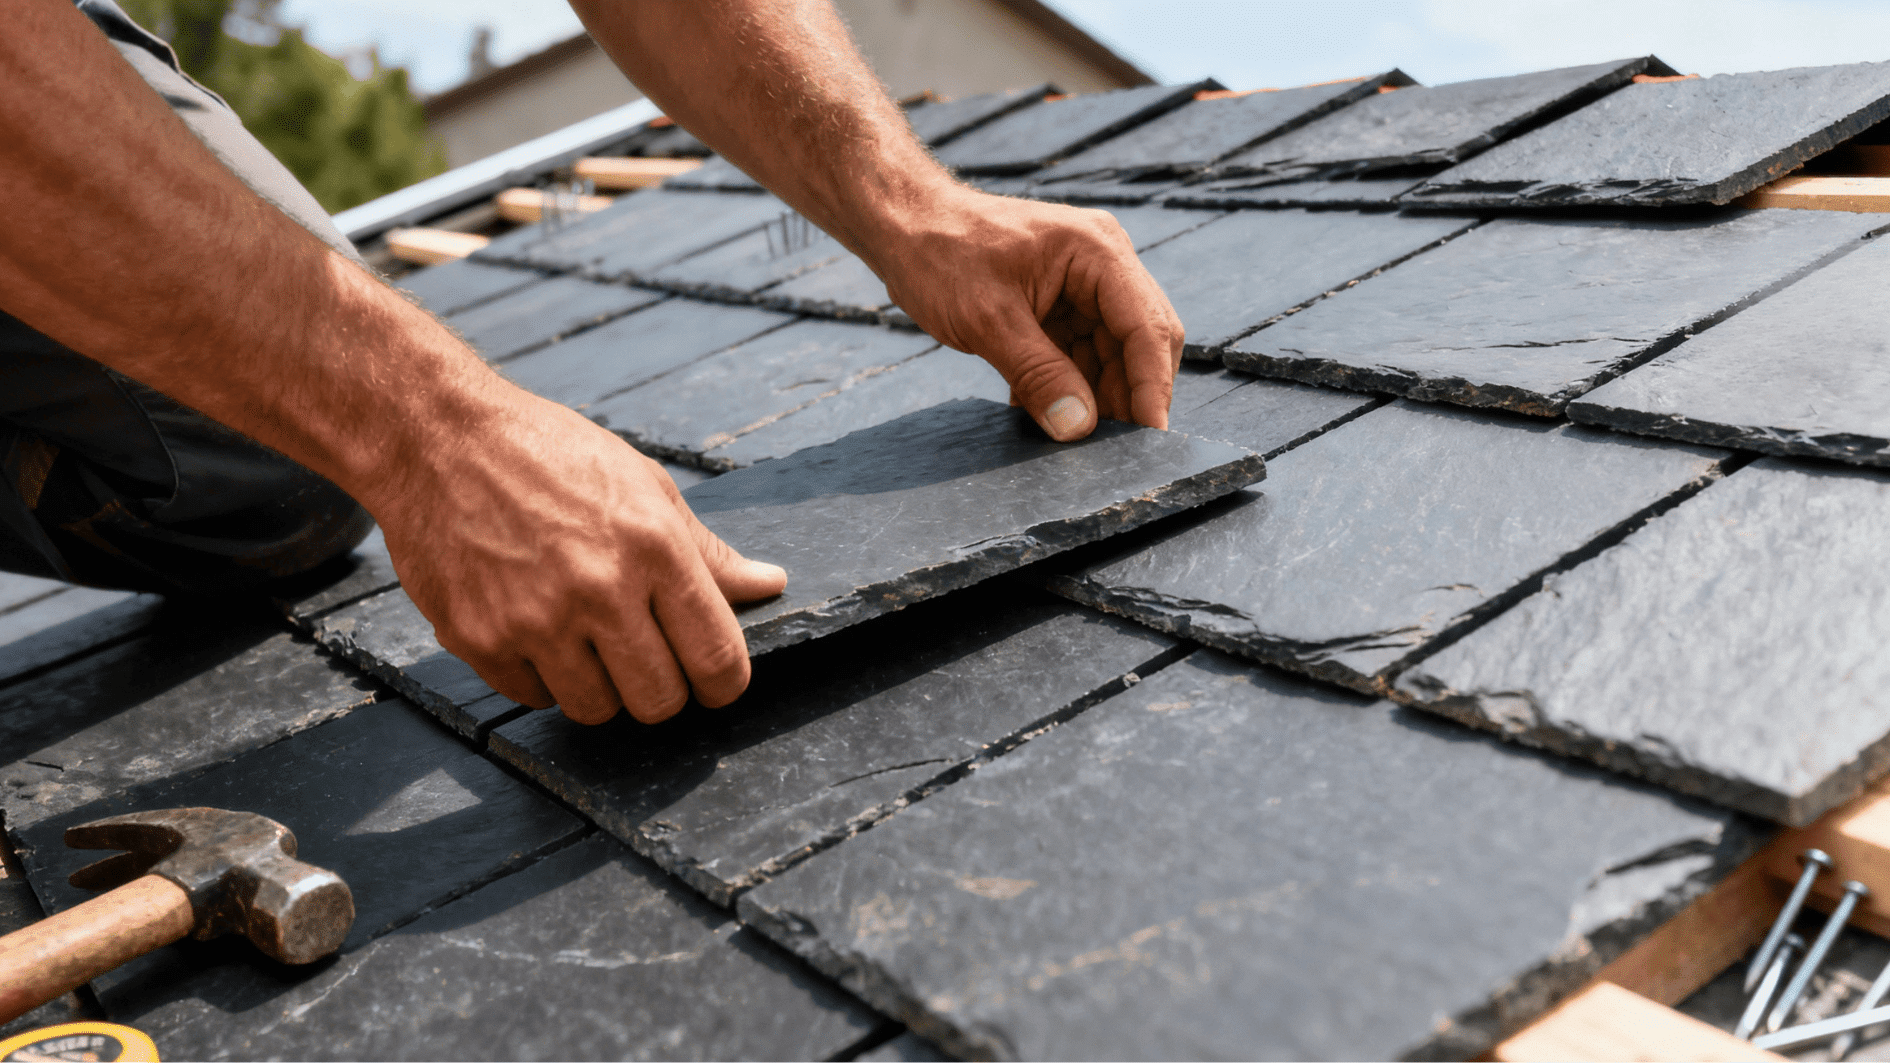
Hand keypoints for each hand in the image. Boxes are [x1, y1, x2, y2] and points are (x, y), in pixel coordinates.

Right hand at [373, 391, 786, 724]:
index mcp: (653, 548)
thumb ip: (707, 551)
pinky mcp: (480, 639)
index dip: (724, 684)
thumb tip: (767, 586)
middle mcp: (598, 590)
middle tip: (648, 661)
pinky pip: (534, 697)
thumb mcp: (645, 485)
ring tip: (588, 640)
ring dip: (602, 688)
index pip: (717, 659)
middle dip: (664, 691)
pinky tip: (539, 631)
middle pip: (659, 701)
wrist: (437, 437)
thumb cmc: (548, 453)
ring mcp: (534, 620)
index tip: (714, 681)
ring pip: (596, 710)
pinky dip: (544, 678)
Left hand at [869, 186, 1184, 439]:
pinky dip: (1067, 386)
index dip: (1151, 388)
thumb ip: (1038, 374)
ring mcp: (1082, 284)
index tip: (1149, 439)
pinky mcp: (1060, 303)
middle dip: (1128, 396)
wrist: (902, 225)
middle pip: (1139, 343)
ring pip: (1110, 354)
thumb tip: (1079, 428)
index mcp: (1097, 252)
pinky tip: (1046, 416)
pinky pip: (1079, 353)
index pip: (1147, 328)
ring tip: (1073, 440)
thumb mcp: (988, 320)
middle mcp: (1101, 264)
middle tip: (1114, 451)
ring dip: (1095, 397)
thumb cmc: (940, 254)